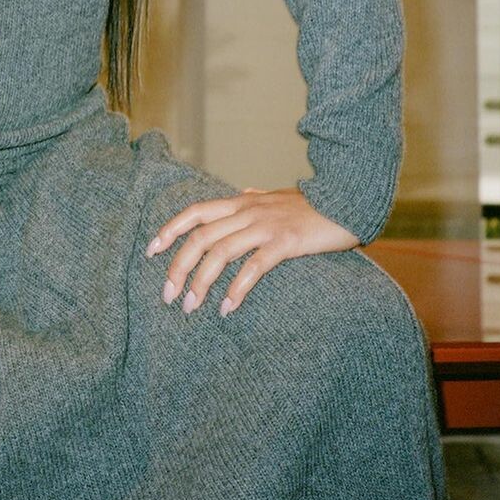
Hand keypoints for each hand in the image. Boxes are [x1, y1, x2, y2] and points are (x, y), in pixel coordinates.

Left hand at [146, 187, 359, 315]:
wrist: (348, 200)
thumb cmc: (311, 205)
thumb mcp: (277, 197)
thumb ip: (255, 197)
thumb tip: (242, 193)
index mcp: (241, 201)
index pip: (195, 212)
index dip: (170, 229)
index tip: (151, 251)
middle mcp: (247, 211)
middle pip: (200, 237)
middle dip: (178, 267)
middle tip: (167, 295)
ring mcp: (265, 226)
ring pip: (220, 253)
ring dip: (201, 282)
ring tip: (190, 307)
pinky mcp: (285, 243)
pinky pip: (253, 267)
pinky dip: (236, 289)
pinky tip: (227, 307)